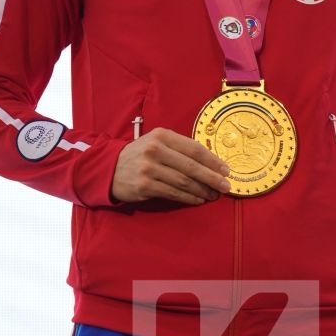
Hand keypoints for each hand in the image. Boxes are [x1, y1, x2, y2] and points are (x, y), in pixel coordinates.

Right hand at [111, 127, 231, 205]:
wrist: (110, 168)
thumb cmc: (140, 155)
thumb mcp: (157, 142)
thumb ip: (180, 148)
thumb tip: (210, 162)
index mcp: (162, 135)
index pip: (194, 148)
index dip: (212, 160)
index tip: (226, 170)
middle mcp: (155, 150)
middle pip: (191, 166)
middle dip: (212, 177)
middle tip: (226, 186)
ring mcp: (149, 168)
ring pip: (183, 181)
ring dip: (202, 190)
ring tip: (213, 195)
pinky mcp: (144, 186)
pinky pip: (173, 193)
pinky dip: (188, 198)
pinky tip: (197, 199)